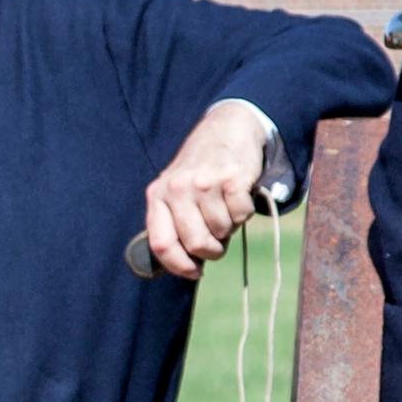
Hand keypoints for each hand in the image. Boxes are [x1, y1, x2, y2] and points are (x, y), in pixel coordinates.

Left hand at [135, 98, 282, 280]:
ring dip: (229, 227)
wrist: (226, 129)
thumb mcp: (175, 192)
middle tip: (218, 238)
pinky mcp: (231, 177)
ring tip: (225, 207)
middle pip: (195, 243)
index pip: (161, 244)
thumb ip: (173, 223)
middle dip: (212, 249)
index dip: (179, 266)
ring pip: (221, 231)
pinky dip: (244, 213)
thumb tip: (186, 267)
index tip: (194, 272)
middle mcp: (176, 188)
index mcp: (157, 195)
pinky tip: (238, 196)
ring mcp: (204, 182)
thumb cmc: (200, 171)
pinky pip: (242, 215)